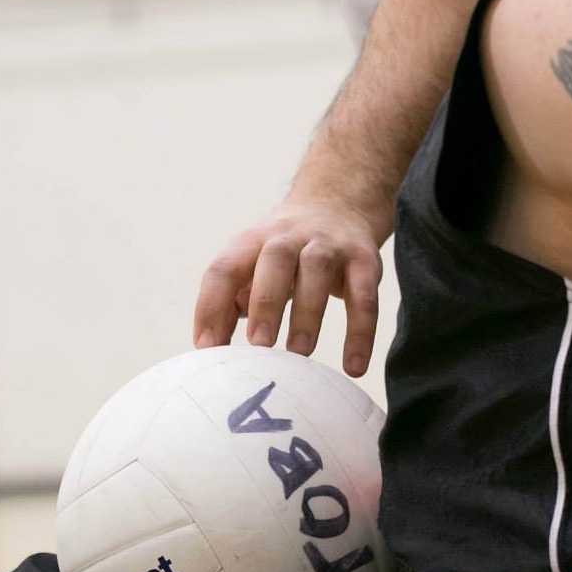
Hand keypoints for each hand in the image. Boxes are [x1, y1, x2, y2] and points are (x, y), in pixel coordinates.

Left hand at [193, 196, 383, 375]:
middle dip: (266, 302)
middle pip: (274, 260)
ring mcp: (329, 246)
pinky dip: (360, 332)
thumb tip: (214, 342)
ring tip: (299, 353)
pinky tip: (353, 366)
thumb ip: (233, 300)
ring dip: (308, 313)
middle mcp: (289, 237)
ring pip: (317, 271)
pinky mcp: (364, 261)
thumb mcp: (255, 263)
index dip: (211, 306)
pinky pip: (364, 296)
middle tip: (258, 345)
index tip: (206, 349)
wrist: (338, 205)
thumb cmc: (286, 253)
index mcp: (254, 241)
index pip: (225, 268)